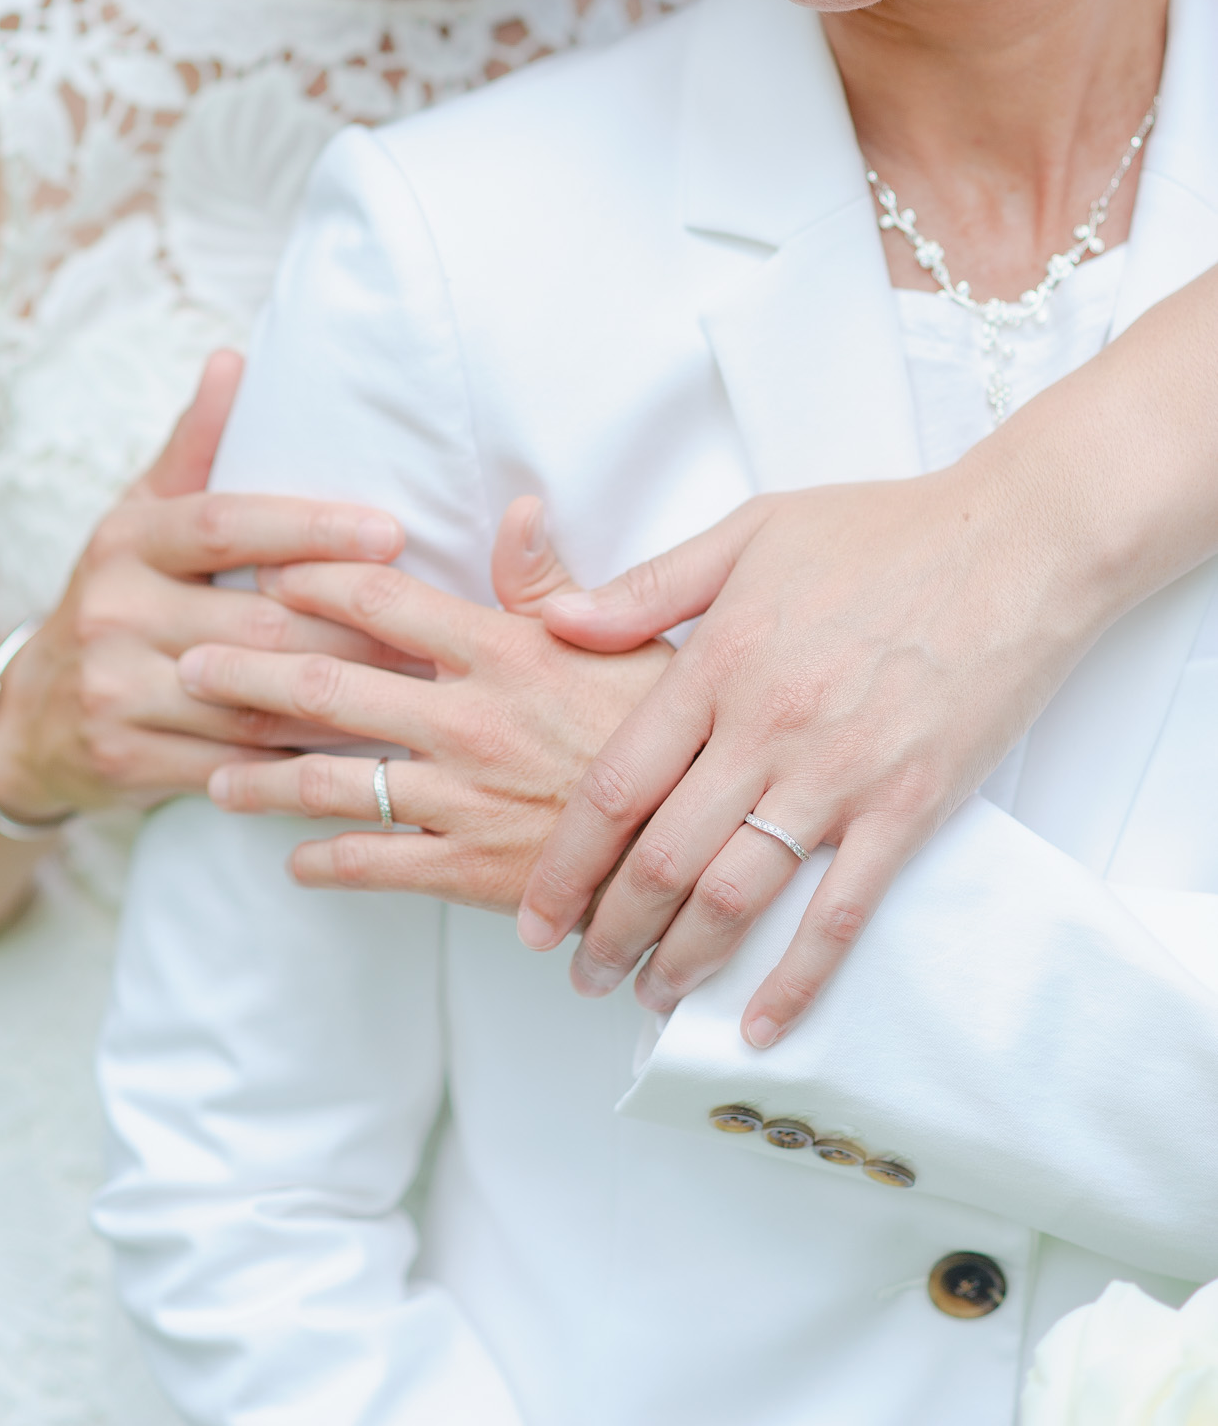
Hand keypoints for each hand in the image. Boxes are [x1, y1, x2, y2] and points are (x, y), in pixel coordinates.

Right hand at [0, 352, 409, 821]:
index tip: (393, 530)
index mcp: (127, 541)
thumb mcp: (139, 519)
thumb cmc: (117, 599)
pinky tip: (360, 749)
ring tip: (417, 688)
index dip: (313, 527)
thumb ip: (193, 448)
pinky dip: (303, 759)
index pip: (229, 524)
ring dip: (344, 697)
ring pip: (255, 699)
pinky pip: (237, 763)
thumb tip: (234, 359)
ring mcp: (115, 689)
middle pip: (259, 619)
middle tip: (434, 626)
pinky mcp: (126, 759)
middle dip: (356, 626)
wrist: (27, 720)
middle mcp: (115, 611)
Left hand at [182, 498, 672, 910]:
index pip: (383, 599)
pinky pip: (374, 863)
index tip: (262, 569)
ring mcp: (461, 796)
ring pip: (331, 782)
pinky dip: (324, 861)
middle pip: (328, 684)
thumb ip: (553, 584)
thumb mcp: (627, 643)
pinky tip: (294, 861)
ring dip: (261, 779)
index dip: (313, 579)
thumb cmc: (672, 734)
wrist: (708, 845)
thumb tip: (517, 508)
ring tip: (212, 777)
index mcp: (503, 651)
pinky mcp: (469, 869)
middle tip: (187, 663)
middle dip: (247, 672)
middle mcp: (467, 718)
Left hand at [520, 456, 1093, 1045]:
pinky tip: (761, 1023)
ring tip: (648, 996)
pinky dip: (796, 978)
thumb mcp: (750, 532)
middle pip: (661, 857)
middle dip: (607, 931)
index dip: (566, 862)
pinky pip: (841, 913)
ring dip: (681, 962)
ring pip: (735, 895)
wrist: (1018, 543)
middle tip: (578, 971)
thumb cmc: (883, 530)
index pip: (616, 784)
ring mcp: (840, 774)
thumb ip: (649, 587)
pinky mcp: (910, 807)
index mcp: (719, 662)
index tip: (534, 912)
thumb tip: (555, 622)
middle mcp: (767, 728)